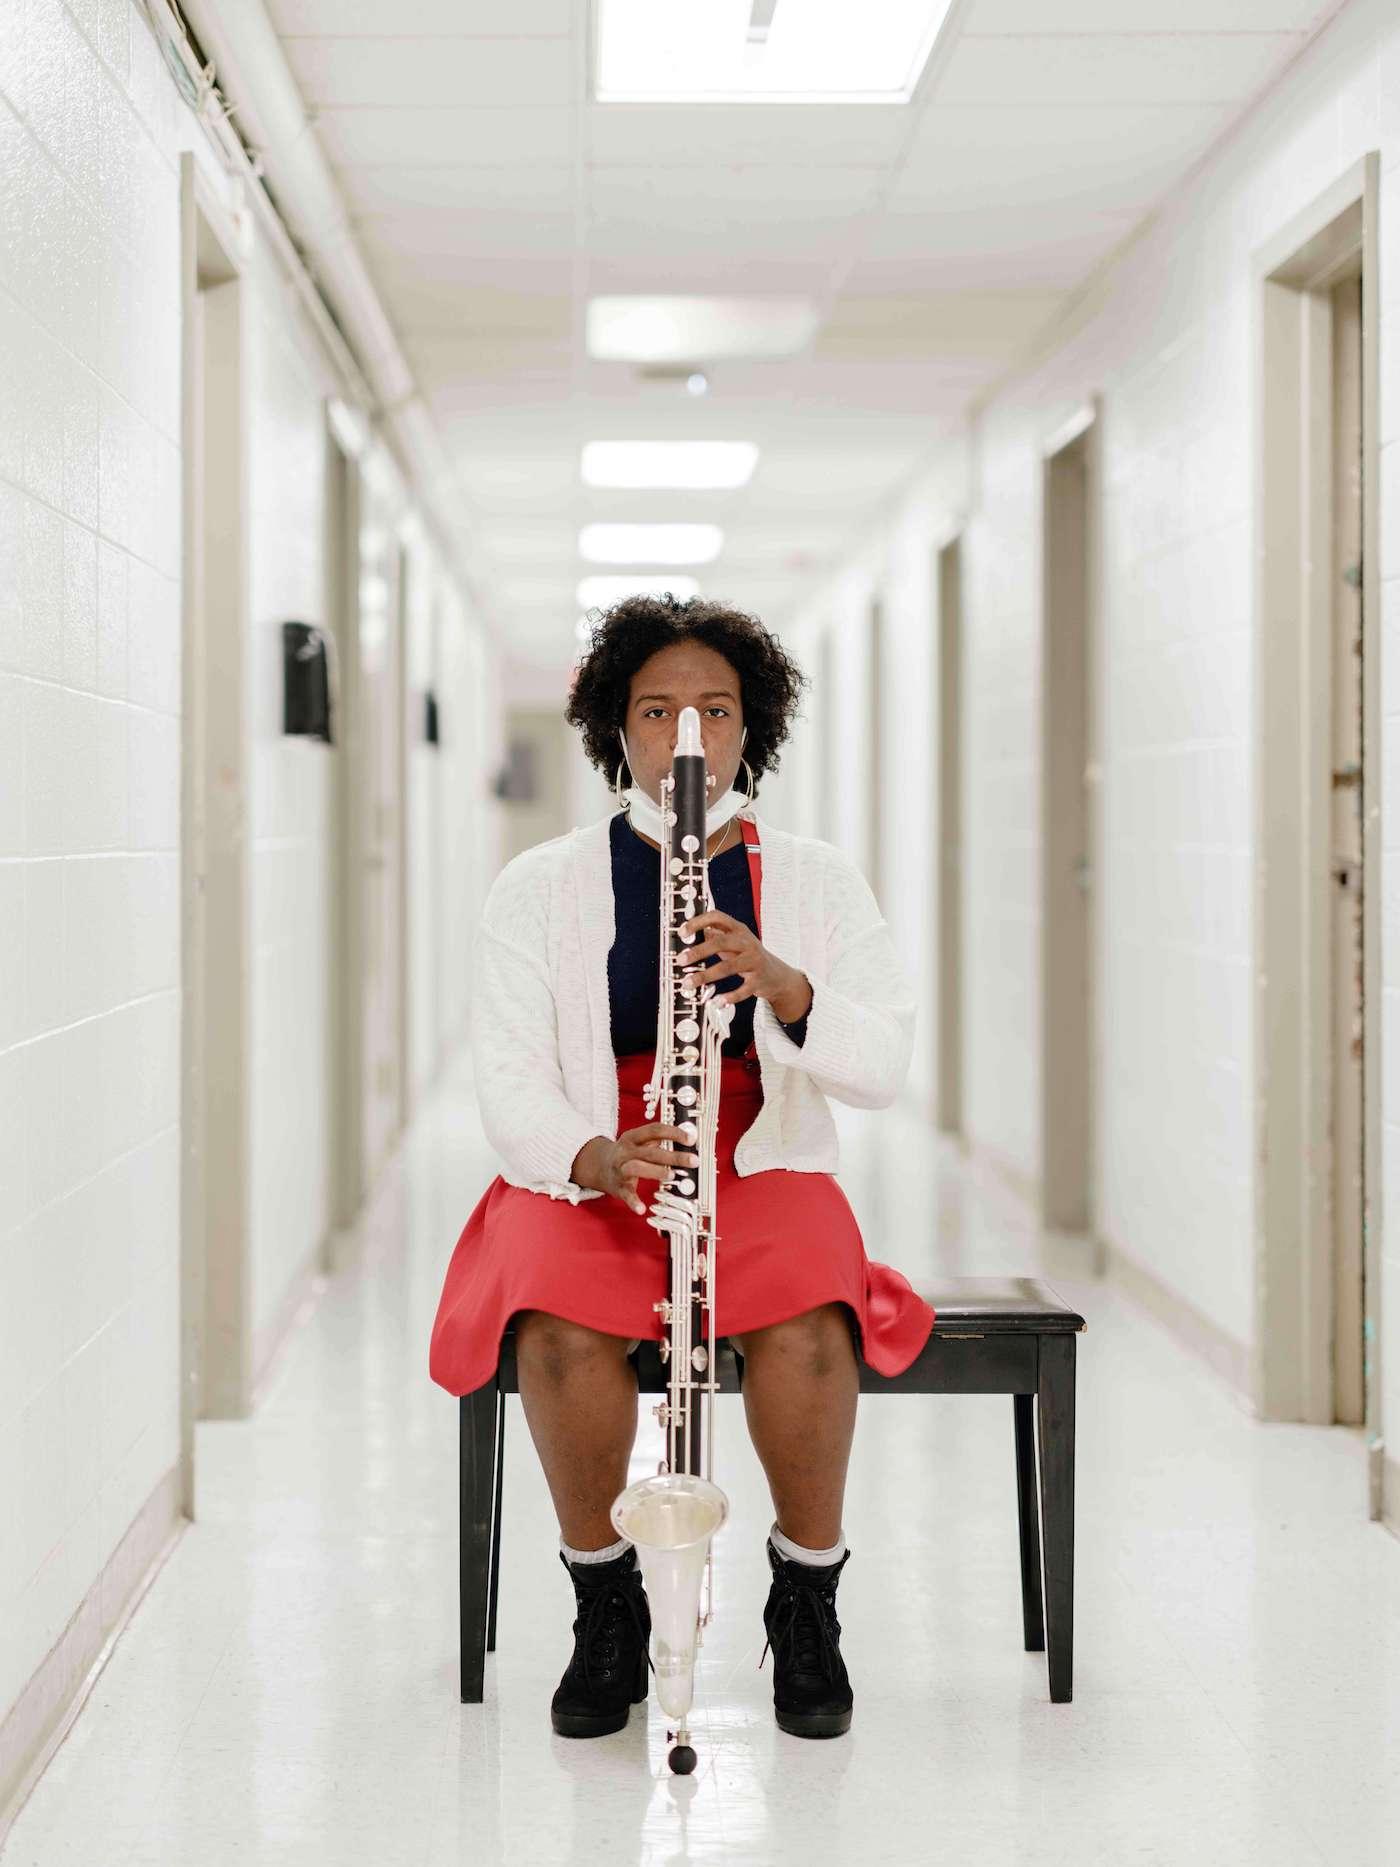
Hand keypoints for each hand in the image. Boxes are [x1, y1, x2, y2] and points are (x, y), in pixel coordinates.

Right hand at [571, 1125, 699, 1216]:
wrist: (599, 1165)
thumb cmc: (627, 1152)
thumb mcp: (639, 1141)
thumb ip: (659, 1140)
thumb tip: (687, 1139)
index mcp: (633, 1137)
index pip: (655, 1130)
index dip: (674, 1133)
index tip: (691, 1139)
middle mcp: (626, 1151)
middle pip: (651, 1151)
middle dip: (673, 1156)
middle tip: (692, 1160)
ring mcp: (621, 1168)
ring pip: (636, 1168)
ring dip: (656, 1171)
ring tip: (671, 1175)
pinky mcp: (619, 1186)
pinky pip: (626, 1194)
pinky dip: (633, 1202)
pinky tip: (642, 1208)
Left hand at [676, 911, 812, 1022]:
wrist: (777, 975)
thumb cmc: (749, 957)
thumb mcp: (734, 943)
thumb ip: (714, 937)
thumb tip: (689, 934)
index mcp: (738, 930)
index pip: (717, 917)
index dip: (698, 922)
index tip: (682, 932)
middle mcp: (747, 942)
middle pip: (721, 942)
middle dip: (698, 951)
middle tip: (681, 960)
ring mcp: (754, 961)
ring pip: (728, 967)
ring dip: (706, 976)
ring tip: (688, 983)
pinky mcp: (759, 980)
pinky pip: (743, 989)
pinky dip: (729, 997)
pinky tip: (716, 1002)